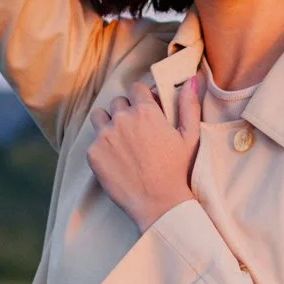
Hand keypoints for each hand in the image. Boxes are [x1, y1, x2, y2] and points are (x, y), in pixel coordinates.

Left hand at [87, 76, 202, 231]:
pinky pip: (93, 140)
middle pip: (118, 102)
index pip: (136, 88)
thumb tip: (191, 80)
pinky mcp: (93, 153)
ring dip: (108, 123)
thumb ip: (188, 104)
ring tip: (122, 141)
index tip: (147, 111)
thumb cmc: (178, 170)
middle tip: (137, 131)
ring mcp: (105, 135)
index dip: (142, 99)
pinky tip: (117, 160)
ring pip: (100, 116)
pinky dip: (102, 146)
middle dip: (126, 111)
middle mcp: (122, 119)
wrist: (159, 204)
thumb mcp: (190, 136)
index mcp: (146, 111)